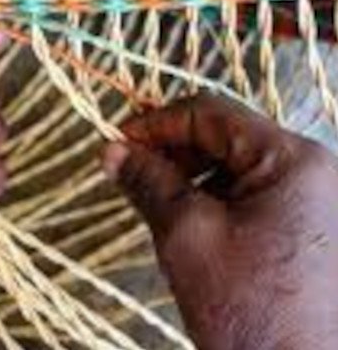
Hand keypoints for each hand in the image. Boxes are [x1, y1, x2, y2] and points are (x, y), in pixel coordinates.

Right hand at [104, 94, 337, 349]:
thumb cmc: (254, 310)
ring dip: (189, 175)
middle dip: (171, 151)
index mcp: (291, 159)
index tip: (117, 142)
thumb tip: (111, 151)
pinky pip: (250, 192)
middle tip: (129, 172)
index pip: (210, 114)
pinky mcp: (306, 224)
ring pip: (234, 165)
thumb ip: (148, 182)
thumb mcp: (187, 236)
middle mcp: (311, 169)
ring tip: (154, 199)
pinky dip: (212, 197)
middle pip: (224, 137)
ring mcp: (313, 198)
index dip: (156, 123)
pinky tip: (187, 218)